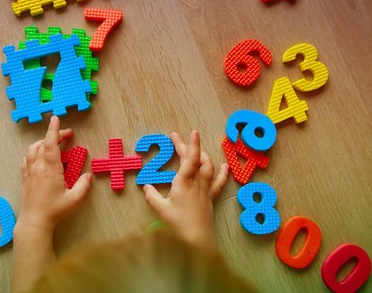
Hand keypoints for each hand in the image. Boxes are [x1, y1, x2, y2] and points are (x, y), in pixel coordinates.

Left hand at [17, 116, 92, 232]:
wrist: (34, 221)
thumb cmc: (55, 210)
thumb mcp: (74, 199)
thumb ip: (84, 185)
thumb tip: (88, 175)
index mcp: (50, 169)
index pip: (51, 144)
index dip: (54, 130)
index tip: (56, 119)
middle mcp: (38, 167)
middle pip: (43, 144)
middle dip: (54, 135)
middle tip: (68, 135)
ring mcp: (29, 171)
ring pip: (33, 149)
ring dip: (43, 142)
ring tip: (53, 143)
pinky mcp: (25, 177)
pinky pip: (27, 158)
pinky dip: (34, 151)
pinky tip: (39, 155)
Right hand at [143, 131, 228, 247]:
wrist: (197, 239)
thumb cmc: (178, 223)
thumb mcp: (160, 209)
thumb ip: (152, 196)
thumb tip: (146, 187)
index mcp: (184, 182)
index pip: (189, 159)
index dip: (191, 145)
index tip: (192, 132)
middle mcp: (197, 183)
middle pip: (196, 160)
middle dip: (188, 147)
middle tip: (177, 137)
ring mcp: (205, 190)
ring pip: (208, 168)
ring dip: (202, 155)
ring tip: (196, 148)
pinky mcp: (210, 198)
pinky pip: (218, 183)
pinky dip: (222, 173)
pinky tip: (225, 166)